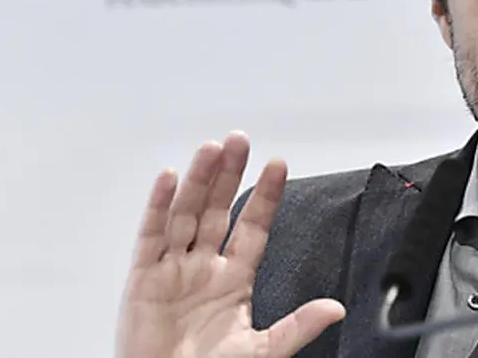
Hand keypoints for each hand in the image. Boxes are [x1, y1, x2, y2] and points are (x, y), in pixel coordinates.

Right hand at [115, 131, 345, 357]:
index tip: (278, 165)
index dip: (266, 196)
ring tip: (212, 149)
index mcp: (233, 280)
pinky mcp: (143, 278)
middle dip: (229, 174)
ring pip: (186, 213)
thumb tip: (334, 309)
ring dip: (198, 180)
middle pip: (217, 209)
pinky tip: (168, 179)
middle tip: (239, 141)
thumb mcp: (262, 351)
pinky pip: (151, 235)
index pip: (252, 227)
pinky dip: (158, 206)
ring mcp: (173, 269)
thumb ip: (297, 326)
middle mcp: (203, 267)